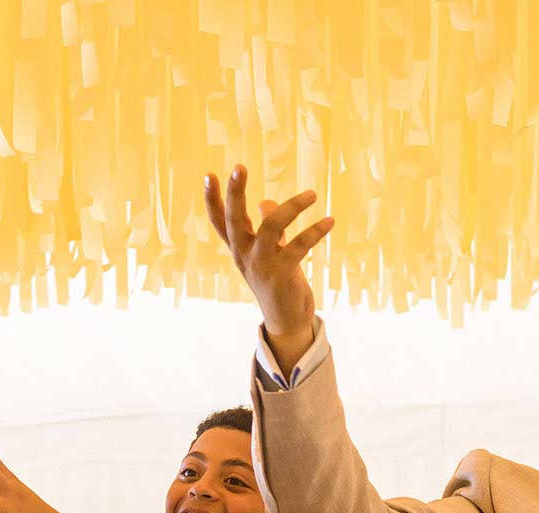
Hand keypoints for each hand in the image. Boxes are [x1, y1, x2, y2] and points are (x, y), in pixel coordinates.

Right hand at [201, 165, 332, 373]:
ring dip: (292, 207)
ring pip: (271, 227)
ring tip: (312, 194)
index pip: (220, 221)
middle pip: (233, 220)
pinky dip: (316, 231)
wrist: (286, 320)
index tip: (209, 175)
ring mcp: (262, 265)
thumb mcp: (269, 252)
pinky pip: (299, 246)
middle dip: (235, 193)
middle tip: (239, 167)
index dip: (212, 199)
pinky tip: (329, 221)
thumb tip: (267, 202)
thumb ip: (266, 227)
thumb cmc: (278, 282)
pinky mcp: (282, 274)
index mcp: (239, 248)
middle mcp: (245, 255)